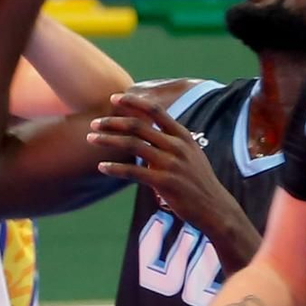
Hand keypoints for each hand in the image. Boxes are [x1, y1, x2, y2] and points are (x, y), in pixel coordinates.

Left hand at [88, 92, 231, 220]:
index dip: (133, 102)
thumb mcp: (191, 154)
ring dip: (108, 140)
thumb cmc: (198, 182)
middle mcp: (176, 146)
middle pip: (138, 126)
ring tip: (90, 139)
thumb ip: (172, 142)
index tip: (114, 98)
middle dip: (113, 122)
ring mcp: (170, 164)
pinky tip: (102, 166)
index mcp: (182, 136)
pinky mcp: (164, 183)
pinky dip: (115, 168)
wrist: (214, 208)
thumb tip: (150, 134)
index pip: (155, 111)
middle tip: (94, 123)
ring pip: (132, 145)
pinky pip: (132, 172)